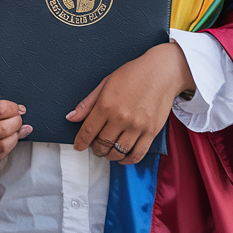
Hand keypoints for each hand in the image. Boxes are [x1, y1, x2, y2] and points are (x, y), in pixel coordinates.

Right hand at [0, 85, 31, 160]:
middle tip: (18, 117)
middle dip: (17, 122)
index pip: (0, 110)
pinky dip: (9, 146)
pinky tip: (10, 138)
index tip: (19, 108)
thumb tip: (22, 112)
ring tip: (15, 129)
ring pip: (3, 145)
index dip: (14, 108)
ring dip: (15, 136)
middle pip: (3, 129)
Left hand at [66, 43, 194, 165]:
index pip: (88, 131)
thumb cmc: (133, 74)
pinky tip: (122, 157)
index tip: (79, 146)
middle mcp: (120, 118)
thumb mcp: (105, 83)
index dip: (81, 142)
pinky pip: (137, 154)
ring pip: (118, 152)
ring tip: (107, 151)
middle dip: (95, 149)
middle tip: (95, 146)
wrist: (161, 72)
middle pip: (102, 144)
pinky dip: (127, 160)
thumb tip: (71, 118)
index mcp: (106, 105)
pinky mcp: (151, 132)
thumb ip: (87, 103)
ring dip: (109, 155)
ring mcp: (137, 126)